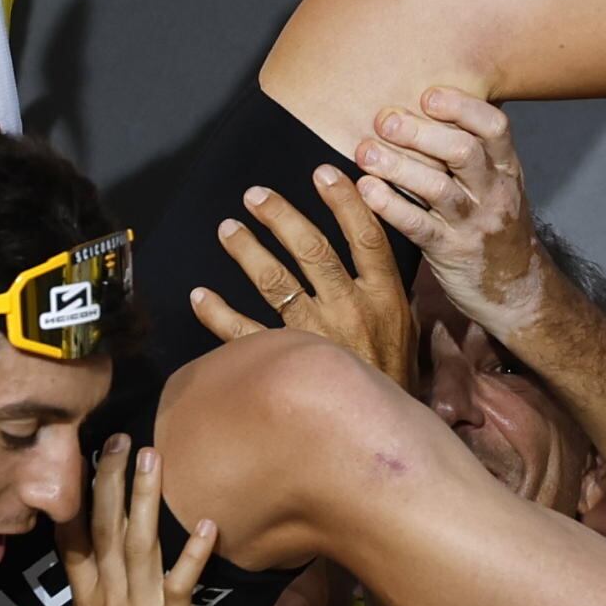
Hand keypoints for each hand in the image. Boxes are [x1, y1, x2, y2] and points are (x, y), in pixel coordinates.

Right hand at [54, 440, 214, 605]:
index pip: (75, 550)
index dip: (75, 506)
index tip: (72, 469)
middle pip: (104, 531)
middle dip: (108, 482)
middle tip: (114, 440)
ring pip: (137, 544)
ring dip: (144, 498)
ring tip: (149, 456)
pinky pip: (182, 585)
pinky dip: (193, 554)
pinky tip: (206, 523)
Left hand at [188, 163, 416, 384]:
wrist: (378, 433)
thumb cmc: (392, 378)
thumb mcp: (405, 329)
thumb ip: (387, 288)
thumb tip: (376, 246)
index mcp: (384, 297)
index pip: (366, 237)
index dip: (344, 202)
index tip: (323, 172)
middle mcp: (349, 309)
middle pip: (312, 249)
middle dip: (281, 216)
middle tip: (255, 196)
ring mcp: (315, 336)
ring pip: (275, 281)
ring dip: (247, 251)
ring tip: (227, 229)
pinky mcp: (286, 363)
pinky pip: (243, 333)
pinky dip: (217, 313)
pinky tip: (200, 295)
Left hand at [353, 89, 548, 341]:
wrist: (517, 289)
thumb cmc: (495, 225)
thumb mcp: (496, 184)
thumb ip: (470, 151)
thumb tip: (423, 105)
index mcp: (506, 168)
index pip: (494, 127)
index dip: (461, 106)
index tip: (427, 95)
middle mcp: (494, 192)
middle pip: (463, 152)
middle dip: (420, 132)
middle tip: (384, 119)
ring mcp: (474, 223)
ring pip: (437, 188)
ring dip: (397, 166)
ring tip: (364, 151)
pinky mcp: (450, 251)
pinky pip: (418, 225)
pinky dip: (389, 206)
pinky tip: (365, 189)